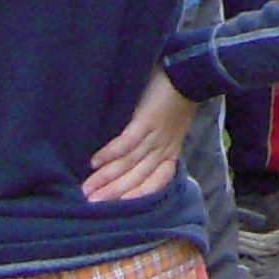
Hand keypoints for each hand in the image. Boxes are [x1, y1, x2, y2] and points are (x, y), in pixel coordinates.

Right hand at [82, 64, 199, 202]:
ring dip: (106, 178)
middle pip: (137, 178)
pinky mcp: (146, 120)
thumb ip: (156, 139)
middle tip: (90, 203)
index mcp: (171, 151)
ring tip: (87, 189)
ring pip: (129, 164)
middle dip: (112, 192)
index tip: (116, 207)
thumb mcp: (173, 125)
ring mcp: (155, 135)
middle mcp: (163, 148)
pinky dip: (110, 153)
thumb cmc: (178, 95)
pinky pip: (127, 142)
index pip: (155, 183)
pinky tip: (94, 162)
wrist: (191, 71)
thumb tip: (130, 153)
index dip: (136, 196)